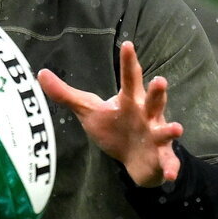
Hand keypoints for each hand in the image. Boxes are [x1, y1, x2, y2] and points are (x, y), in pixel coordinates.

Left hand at [38, 41, 182, 185]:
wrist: (135, 160)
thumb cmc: (114, 128)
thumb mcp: (89, 111)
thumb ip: (66, 94)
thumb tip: (40, 73)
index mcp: (130, 101)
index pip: (129, 78)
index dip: (128, 62)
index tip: (127, 44)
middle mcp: (146, 114)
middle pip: (154, 101)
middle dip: (158, 92)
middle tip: (160, 81)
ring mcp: (156, 135)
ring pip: (165, 130)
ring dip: (170, 130)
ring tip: (177, 129)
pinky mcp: (160, 156)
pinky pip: (167, 162)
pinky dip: (170, 167)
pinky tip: (170, 174)